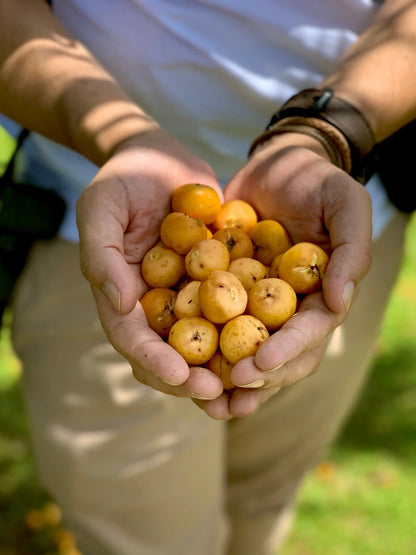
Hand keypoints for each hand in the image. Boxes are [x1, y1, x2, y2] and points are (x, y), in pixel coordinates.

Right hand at [76, 128, 223, 401]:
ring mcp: (186, 296)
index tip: (181, 375)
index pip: (132, 339)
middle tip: (219, 392)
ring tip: (248, 387)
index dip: (154, 361)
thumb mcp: (101, 209)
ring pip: (203, 343)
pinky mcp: (216, 281)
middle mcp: (154, 305)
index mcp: (121, 296)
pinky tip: (272, 344)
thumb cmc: (123, 178)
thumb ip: (102, 256)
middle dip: (190, 378)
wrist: (160, 157)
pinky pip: (232, 311)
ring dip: (222, 368)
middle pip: (168, 354)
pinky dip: (247, 331)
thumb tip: (121, 305)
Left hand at [194, 133, 372, 418]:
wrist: (275, 165)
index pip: (308, 334)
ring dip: (226, 379)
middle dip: (255, 377)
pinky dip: (198, 346)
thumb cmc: (315, 181)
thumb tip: (339, 303)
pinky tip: (177, 363)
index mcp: (319, 298)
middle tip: (227, 390)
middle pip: (277, 356)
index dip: (287, 351)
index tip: (259, 362)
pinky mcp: (225, 293)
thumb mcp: (345, 203)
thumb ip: (352, 250)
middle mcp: (288, 310)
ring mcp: (255, 305)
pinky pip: (211, 323)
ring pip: (243, 351)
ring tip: (204, 400)